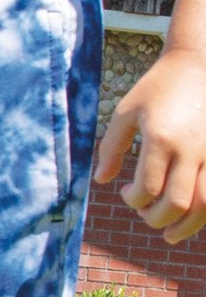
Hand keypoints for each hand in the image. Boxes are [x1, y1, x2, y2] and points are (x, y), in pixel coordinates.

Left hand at [94, 46, 205, 244]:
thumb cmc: (157, 87)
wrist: (199, 63)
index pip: (148, 189)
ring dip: (186, 226)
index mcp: (162, 139)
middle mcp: (192, 149)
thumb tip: (102, 180)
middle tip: (144, 214)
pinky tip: (192, 217)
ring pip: (205, 204)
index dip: (133, 200)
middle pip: (176, 203)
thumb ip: (112, 147)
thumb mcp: (126, 112)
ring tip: (168, 234)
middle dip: (156, 218)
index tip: (126, 192)